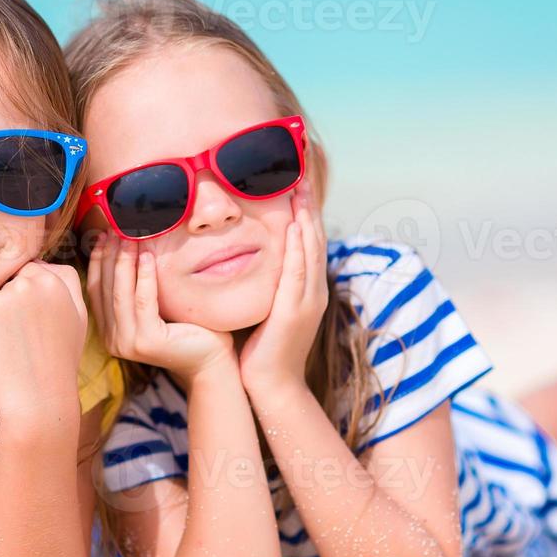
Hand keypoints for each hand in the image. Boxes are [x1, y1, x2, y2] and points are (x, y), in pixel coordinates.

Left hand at [0, 262, 87, 431]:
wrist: (38, 400)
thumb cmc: (60, 360)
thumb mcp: (78, 316)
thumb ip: (66, 281)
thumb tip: (42, 261)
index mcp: (49, 280)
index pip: (27, 273)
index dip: (28, 300)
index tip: (33, 324)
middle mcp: (22, 285)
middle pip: (5, 286)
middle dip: (9, 307)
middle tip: (23, 339)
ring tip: (10, 349)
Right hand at [87, 234, 233, 384]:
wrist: (210, 360)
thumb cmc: (186, 329)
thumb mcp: (153, 307)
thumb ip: (134, 289)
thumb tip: (123, 247)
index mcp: (110, 331)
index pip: (96, 291)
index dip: (98, 262)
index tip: (103, 237)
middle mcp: (113, 340)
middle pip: (105, 290)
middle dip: (109, 256)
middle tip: (114, 229)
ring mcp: (127, 343)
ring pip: (120, 294)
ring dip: (123, 262)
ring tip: (129, 236)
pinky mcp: (146, 341)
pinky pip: (143, 301)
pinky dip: (144, 276)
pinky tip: (147, 255)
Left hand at [239, 176, 328, 393]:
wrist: (272, 387)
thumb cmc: (262, 350)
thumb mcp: (265, 308)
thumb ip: (262, 283)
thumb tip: (243, 258)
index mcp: (307, 287)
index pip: (307, 239)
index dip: (303, 209)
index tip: (295, 180)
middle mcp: (314, 289)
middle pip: (313, 235)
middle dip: (307, 202)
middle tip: (300, 169)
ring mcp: (309, 299)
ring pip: (310, 247)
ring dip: (305, 215)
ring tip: (299, 185)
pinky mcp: (296, 310)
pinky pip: (299, 270)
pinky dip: (298, 246)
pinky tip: (293, 224)